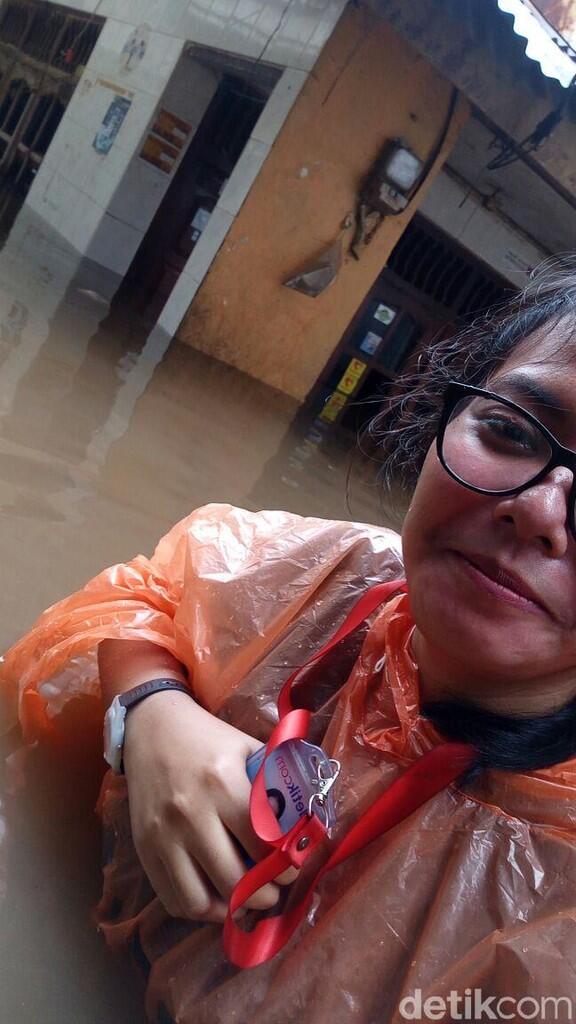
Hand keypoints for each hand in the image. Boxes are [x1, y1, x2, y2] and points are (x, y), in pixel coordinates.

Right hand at [122, 691, 293, 921]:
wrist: (151, 727)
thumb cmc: (207, 738)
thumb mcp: (247, 748)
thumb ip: (274, 784)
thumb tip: (307, 821)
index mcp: (223, 784)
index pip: (262, 846)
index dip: (284, 867)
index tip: (292, 868)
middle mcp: (191, 814)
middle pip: (233, 881)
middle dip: (262, 896)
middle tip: (273, 892)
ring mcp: (163, 835)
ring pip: (199, 901)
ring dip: (227, 910)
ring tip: (244, 900)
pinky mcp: (144, 848)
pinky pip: (173, 899)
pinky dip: (197, 909)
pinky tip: (215, 896)